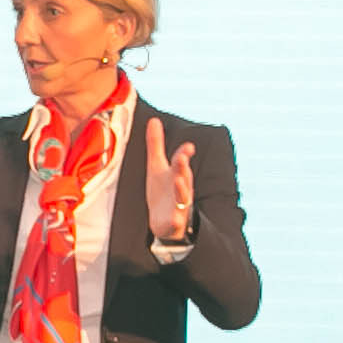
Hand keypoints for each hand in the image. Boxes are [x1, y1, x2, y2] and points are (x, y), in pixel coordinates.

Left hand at [141, 116, 196, 243]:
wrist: (164, 221)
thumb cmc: (162, 191)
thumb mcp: (156, 166)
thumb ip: (156, 144)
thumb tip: (154, 120)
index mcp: (176, 173)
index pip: (180, 161)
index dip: (183, 153)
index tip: (188, 147)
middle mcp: (180, 188)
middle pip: (183, 176)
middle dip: (183, 167)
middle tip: (182, 157)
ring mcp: (178, 205)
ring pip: (182, 197)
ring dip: (182, 189)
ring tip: (179, 181)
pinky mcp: (174, 221)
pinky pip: (176, 220)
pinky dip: (176, 219)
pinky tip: (174, 218)